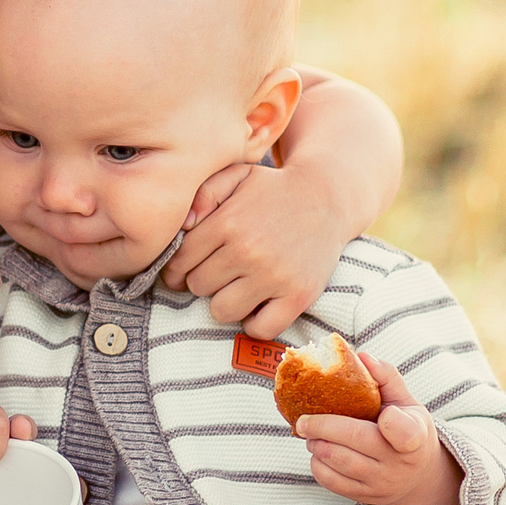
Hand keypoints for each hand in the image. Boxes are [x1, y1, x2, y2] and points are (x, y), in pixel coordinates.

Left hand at [160, 161, 354, 338]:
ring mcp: (274, 276)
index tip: (185, 269)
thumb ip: (203, 193)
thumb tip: (183, 225)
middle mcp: (248, 251)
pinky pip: (260, 329)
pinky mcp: (298, 296)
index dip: (177, 268)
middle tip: (219, 271)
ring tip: (238, 285)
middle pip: (198, 287)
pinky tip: (258, 303)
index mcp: (227, 223)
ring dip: (225, 302)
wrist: (328, 197)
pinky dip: (255, 322)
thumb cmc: (273, 189)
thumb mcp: (236, 176)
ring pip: (221, 311)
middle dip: (203, 280)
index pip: (180, 261)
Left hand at [294, 355, 462, 504]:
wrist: (418, 479)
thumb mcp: (408, 404)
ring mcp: (382, 482)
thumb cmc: (408, 430)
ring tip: (310, 434)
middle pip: (355, 441)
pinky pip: (333, 482)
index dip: (395, 425)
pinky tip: (317, 452)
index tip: (385, 415)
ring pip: (339, 462)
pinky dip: (317, 466)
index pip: (406, 433)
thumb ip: (387, 378)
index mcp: (414, 435)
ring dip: (316, 445)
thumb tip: (361, 356)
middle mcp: (398, 462)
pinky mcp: (366, 496)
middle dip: (322, 427)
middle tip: (302, 420)